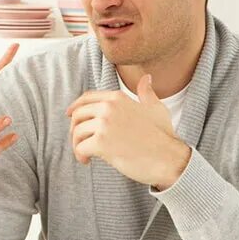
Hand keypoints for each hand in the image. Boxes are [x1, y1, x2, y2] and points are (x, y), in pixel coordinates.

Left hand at [66, 74, 190, 189]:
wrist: (169, 158)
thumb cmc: (163, 136)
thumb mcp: (156, 108)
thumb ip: (147, 93)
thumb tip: (146, 78)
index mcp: (118, 98)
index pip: (87, 98)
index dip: (75, 107)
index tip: (69, 116)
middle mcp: (109, 107)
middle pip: (78, 114)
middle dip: (75, 129)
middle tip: (81, 142)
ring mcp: (105, 124)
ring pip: (76, 132)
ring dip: (77, 145)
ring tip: (85, 154)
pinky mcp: (102, 143)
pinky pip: (80, 147)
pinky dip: (80, 155)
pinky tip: (87, 161)